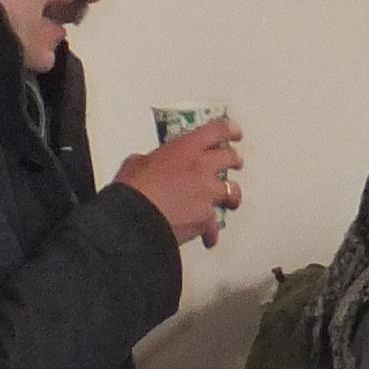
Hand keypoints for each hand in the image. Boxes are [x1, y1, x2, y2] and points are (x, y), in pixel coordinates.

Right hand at [115, 116, 242, 249]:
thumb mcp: (136, 163)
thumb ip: (150, 161)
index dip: (229, 130)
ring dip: (232, 196)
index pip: (217, 131)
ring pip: (233, 192)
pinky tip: (208, 238)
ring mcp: (207, 194)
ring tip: (231, 201)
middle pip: (231, 159)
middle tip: (235, 162)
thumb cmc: (133, 190)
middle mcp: (202, 168)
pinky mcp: (206, 219)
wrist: (136, 220)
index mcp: (185, 149)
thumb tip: (147, 166)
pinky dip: (210, 232)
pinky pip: (214, 226)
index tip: (234, 132)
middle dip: (234, 160)